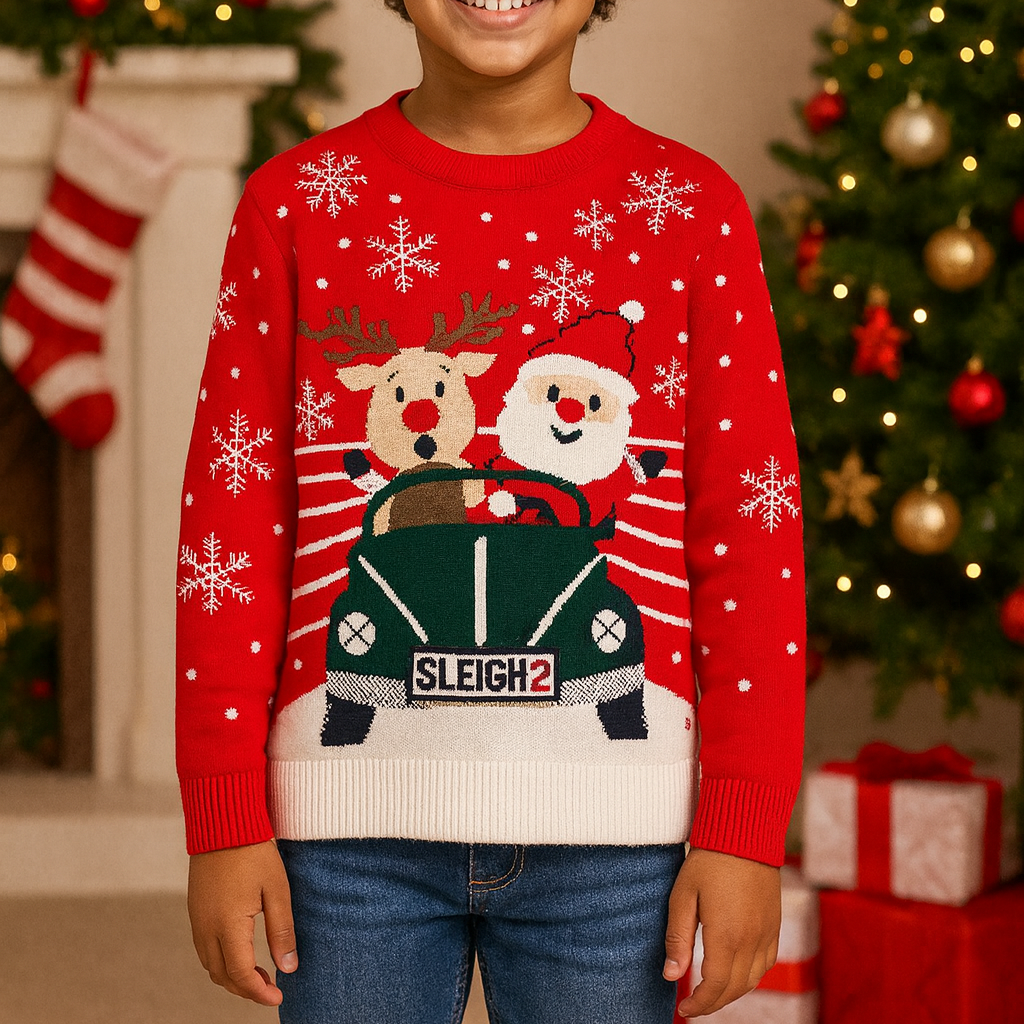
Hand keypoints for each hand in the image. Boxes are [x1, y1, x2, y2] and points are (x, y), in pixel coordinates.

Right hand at [187, 840, 297, 1005]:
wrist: (222, 822)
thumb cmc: (254, 852)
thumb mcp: (277, 890)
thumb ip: (281, 931)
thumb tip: (288, 968)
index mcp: (227, 925)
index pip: (240, 974)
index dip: (259, 992)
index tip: (278, 998)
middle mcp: (206, 928)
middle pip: (222, 976)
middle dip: (245, 989)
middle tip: (270, 989)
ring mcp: (197, 919)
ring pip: (210, 964)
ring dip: (231, 976)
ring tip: (258, 974)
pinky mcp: (195, 909)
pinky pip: (204, 948)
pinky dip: (221, 960)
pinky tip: (240, 952)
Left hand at [663, 847, 780, 1017]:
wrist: (745, 833)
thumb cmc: (708, 861)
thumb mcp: (682, 896)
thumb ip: (677, 938)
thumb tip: (671, 976)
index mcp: (726, 936)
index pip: (714, 987)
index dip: (699, 1004)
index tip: (683, 1009)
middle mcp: (751, 940)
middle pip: (734, 989)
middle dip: (713, 1003)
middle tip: (693, 1005)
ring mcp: (767, 934)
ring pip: (753, 980)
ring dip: (732, 993)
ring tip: (710, 992)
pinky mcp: (774, 925)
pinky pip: (767, 964)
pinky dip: (750, 977)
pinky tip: (735, 973)